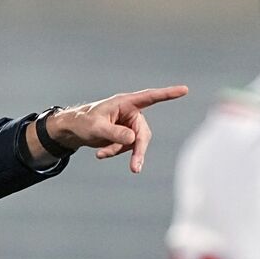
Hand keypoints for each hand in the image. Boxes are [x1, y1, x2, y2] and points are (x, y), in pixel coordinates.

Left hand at [43, 85, 188, 173]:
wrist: (74, 130)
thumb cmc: (84, 121)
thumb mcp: (97, 127)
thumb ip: (115, 132)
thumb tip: (133, 138)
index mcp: (126, 102)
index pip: (150, 97)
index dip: (168, 94)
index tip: (184, 90)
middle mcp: (131, 113)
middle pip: (143, 134)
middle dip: (138, 151)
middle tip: (135, 169)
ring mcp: (129, 126)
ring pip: (135, 144)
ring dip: (119, 152)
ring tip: (101, 155)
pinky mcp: (126, 137)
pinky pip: (126, 149)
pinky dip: (114, 152)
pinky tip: (100, 154)